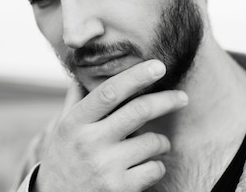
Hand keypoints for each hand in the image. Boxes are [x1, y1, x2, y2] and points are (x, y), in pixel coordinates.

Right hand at [34, 60, 188, 191]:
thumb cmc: (64, 159)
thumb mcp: (63, 128)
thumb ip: (76, 99)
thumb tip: (87, 68)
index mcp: (75, 122)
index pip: (109, 92)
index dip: (136, 76)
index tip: (158, 66)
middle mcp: (89, 142)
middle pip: (139, 111)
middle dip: (167, 100)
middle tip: (182, 97)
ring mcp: (105, 167)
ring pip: (152, 142)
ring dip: (162, 141)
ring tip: (157, 143)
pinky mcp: (119, 189)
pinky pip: (155, 168)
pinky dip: (158, 165)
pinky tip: (148, 165)